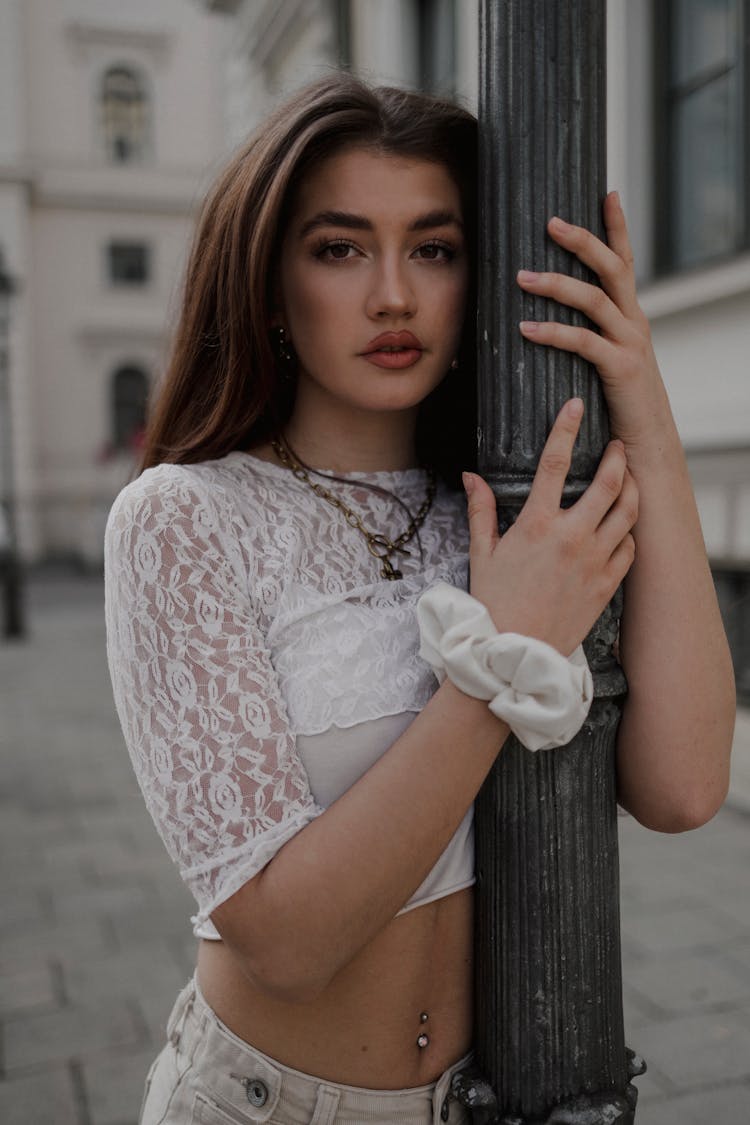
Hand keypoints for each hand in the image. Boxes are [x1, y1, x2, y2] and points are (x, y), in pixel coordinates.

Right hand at [464, 399, 637, 655]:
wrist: (513, 654)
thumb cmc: (492, 604)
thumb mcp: (481, 553)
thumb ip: (480, 510)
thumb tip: (470, 476)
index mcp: (535, 524)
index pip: (554, 462)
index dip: (566, 427)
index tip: (576, 405)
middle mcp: (570, 537)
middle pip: (609, 482)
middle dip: (618, 456)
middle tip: (618, 446)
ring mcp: (593, 561)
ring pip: (629, 512)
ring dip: (632, 489)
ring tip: (629, 479)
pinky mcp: (607, 584)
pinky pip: (630, 547)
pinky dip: (629, 531)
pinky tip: (622, 526)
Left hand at [516, 192, 671, 451]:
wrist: (645, 444)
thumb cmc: (616, 404)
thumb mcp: (604, 362)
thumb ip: (587, 338)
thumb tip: (545, 321)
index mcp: (630, 316)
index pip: (625, 261)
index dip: (618, 227)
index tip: (607, 192)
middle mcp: (635, 322)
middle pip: (612, 268)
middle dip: (583, 241)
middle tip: (550, 222)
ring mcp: (631, 344)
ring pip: (595, 300)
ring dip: (557, 285)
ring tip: (521, 278)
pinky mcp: (621, 369)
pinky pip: (585, 342)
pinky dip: (554, 333)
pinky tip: (526, 329)